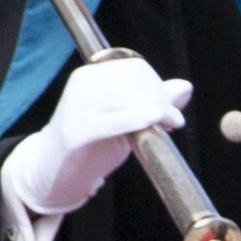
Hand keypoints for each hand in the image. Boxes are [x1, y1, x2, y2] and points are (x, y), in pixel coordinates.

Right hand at [5, 55, 190, 219]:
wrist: (54, 173)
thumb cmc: (93, 144)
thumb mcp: (125, 118)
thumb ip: (152, 102)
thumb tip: (185, 86)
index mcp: (92, 76)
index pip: (135, 68)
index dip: (159, 86)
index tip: (170, 109)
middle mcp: (82, 85)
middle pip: (134, 81)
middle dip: (160, 99)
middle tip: (172, 121)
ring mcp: (76, 108)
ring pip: (127, 98)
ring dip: (156, 110)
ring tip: (167, 127)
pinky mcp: (75, 133)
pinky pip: (111, 122)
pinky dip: (136, 119)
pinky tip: (154, 122)